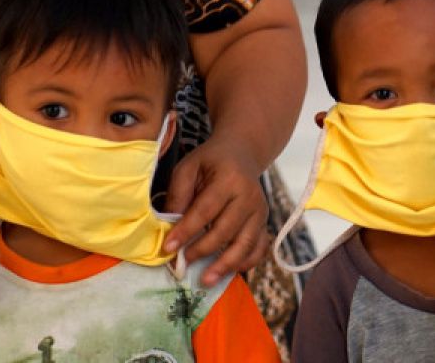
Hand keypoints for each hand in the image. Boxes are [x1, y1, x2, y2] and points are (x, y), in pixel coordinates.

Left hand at [163, 137, 269, 286]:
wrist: (241, 154)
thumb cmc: (210, 162)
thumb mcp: (188, 167)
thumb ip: (178, 193)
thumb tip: (169, 226)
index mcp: (229, 179)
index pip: (205, 210)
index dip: (186, 231)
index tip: (169, 248)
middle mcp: (250, 196)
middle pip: (225, 230)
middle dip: (202, 250)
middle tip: (182, 263)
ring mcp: (260, 211)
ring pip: (245, 244)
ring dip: (225, 265)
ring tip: (206, 280)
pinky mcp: (265, 223)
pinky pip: (259, 248)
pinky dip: (246, 263)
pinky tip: (229, 272)